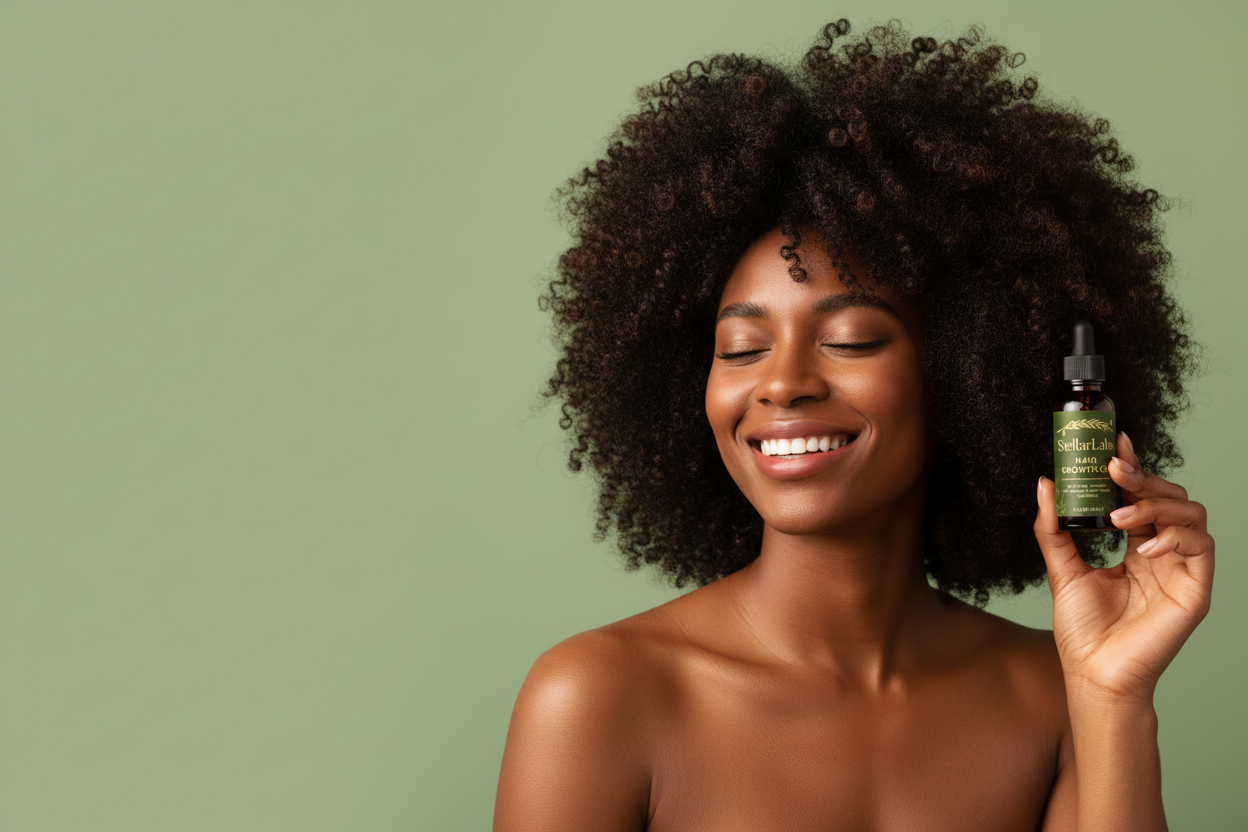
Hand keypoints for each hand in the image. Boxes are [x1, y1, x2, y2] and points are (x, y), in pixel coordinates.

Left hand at [1034, 432, 1212, 700]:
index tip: (1113, 440)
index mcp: (1135, 547)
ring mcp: (1181, 570)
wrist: (1093, 674)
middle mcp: (1162, 554)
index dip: (1132, 467)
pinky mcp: (1195, 590)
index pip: (1141, 497)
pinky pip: (1201, 547)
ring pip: (1190, 513)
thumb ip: (1054, 528)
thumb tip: (1044, 483)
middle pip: (1168, 497)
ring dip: (1156, 504)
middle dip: (1143, 477)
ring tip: (1120, 515)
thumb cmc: (1082, 630)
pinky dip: (1176, 536)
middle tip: (1113, 466)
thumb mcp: (1062, 569)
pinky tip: (1146, 546)